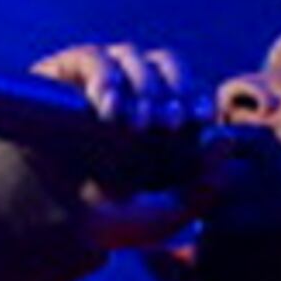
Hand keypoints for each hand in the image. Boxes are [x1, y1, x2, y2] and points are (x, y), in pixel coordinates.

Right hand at [25, 41, 219, 249]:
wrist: (54, 222)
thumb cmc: (113, 222)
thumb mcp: (168, 215)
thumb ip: (205, 186)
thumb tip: (226, 137)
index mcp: (162, 118)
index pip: (188, 89)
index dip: (197, 96)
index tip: (200, 118)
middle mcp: (133, 93)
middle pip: (165, 64)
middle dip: (173, 88)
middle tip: (170, 121)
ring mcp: (100, 80)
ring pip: (131, 57)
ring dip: (142, 86)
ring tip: (136, 124)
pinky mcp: (66, 75)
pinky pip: (92, 58)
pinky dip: (105, 76)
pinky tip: (107, 106)